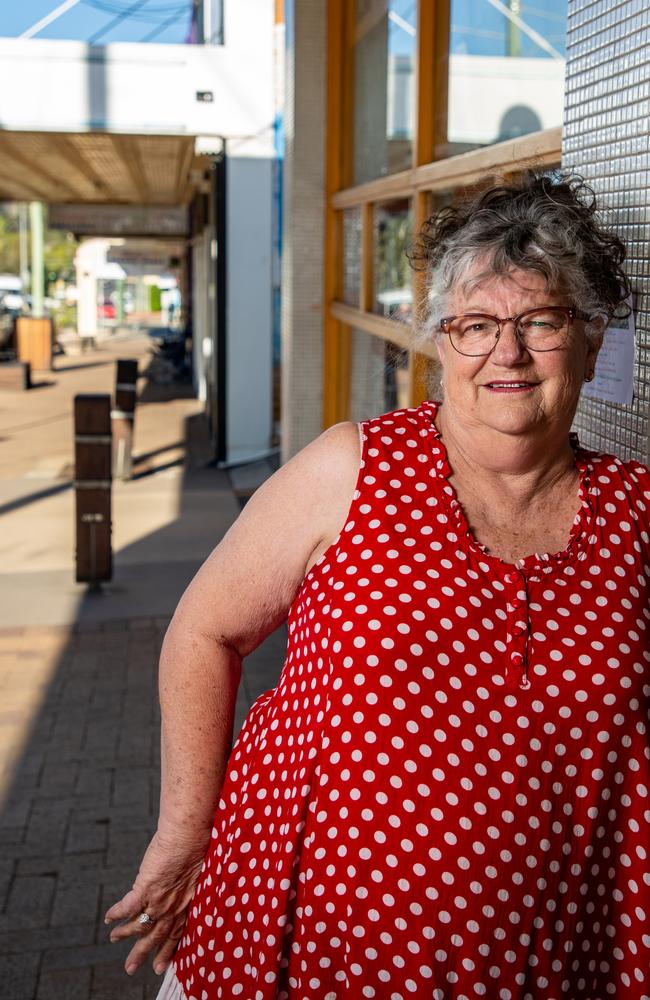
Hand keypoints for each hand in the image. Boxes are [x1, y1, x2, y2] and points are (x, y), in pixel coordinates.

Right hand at [104, 826, 210, 976]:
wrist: (191, 834)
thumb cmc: (199, 846)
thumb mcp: (199, 873)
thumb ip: (189, 885)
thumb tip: (186, 883)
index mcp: (187, 904)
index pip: (176, 933)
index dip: (168, 951)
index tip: (161, 967)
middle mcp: (173, 907)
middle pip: (155, 937)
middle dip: (142, 954)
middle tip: (130, 969)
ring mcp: (159, 900)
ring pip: (139, 926)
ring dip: (125, 934)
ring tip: (114, 938)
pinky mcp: (145, 888)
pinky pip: (127, 907)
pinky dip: (116, 914)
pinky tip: (108, 918)